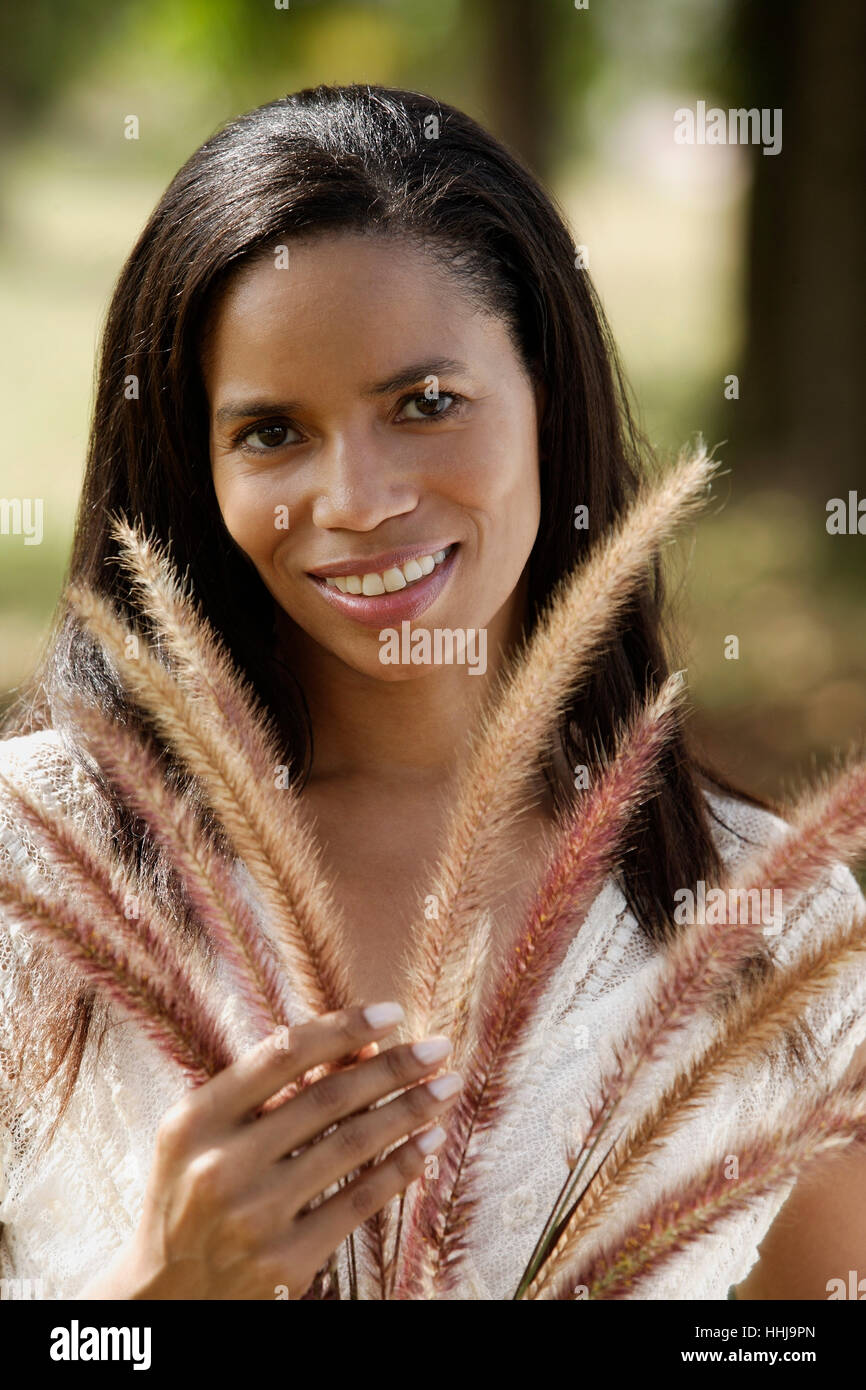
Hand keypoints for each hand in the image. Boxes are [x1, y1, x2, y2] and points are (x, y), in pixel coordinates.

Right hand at [78, 1002, 460, 1298]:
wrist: (165, 1293)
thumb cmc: (194, 1191)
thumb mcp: (207, 1132)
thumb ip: (271, 1089)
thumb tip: (361, 1045)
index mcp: (197, 1119)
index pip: (283, 1053)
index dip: (343, 1028)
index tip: (392, 1012)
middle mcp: (223, 1165)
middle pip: (327, 1097)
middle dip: (393, 1067)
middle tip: (439, 1047)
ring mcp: (255, 1216)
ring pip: (352, 1145)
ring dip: (409, 1110)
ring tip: (446, 1086)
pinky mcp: (285, 1261)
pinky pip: (359, 1201)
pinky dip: (401, 1166)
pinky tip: (428, 1141)